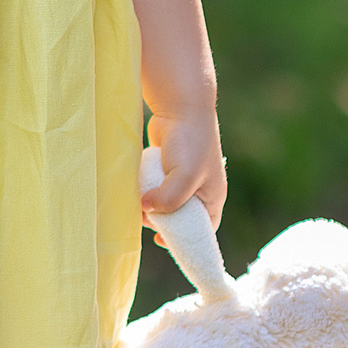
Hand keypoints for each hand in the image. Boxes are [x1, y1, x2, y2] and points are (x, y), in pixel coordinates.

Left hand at [142, 108, 225, 236]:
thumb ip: (169, 199)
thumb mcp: (185, 177)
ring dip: (151, 205)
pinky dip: (146, 189)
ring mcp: (182, 177)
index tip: (160, 241)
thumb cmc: (191, 142)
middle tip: (144, 217)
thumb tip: (146, 210)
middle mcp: (199, 190)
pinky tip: (135, 188)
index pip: (202, 229)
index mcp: (212, 197)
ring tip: (137, 204)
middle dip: (161, 221)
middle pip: (180, 217)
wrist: (181, 106)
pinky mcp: (166, 166)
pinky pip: (156, 185)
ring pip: (165, 201)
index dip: (184, 239)